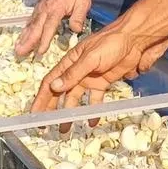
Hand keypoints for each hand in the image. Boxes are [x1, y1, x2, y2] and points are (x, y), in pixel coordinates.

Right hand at [14, 0, 92, 57]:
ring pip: (30, 25)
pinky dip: (25, 31)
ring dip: (23, 38)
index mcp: (56, 8)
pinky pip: (30, 21)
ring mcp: (40, 8)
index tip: (40, 51)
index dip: (44, 39)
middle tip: (20, 53)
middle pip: (35, 27)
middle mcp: (45, 9)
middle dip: (27, 41)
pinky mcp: (38, 8)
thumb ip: (79, 17)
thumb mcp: (83, 2)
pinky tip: (21, 38)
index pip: (49, 26)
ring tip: (17, 49)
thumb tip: (75, 30)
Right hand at [28, 26, 167, 115]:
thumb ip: (73, 74)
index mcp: (68, 63)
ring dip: (70, 113)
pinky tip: (91, 122)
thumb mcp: (90, 58)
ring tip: (65, 129)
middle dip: (52, 110)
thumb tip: (54, 88)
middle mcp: (76, 72)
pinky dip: (92, 111)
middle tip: (46, 126)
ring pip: (75, 99)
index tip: (34, 114)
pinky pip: (94, 100)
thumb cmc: (109, 43)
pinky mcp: (102, 83)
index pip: (50, 83)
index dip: (41, 99)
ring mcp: (89, 78)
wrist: (133, 40)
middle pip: (60, 93)